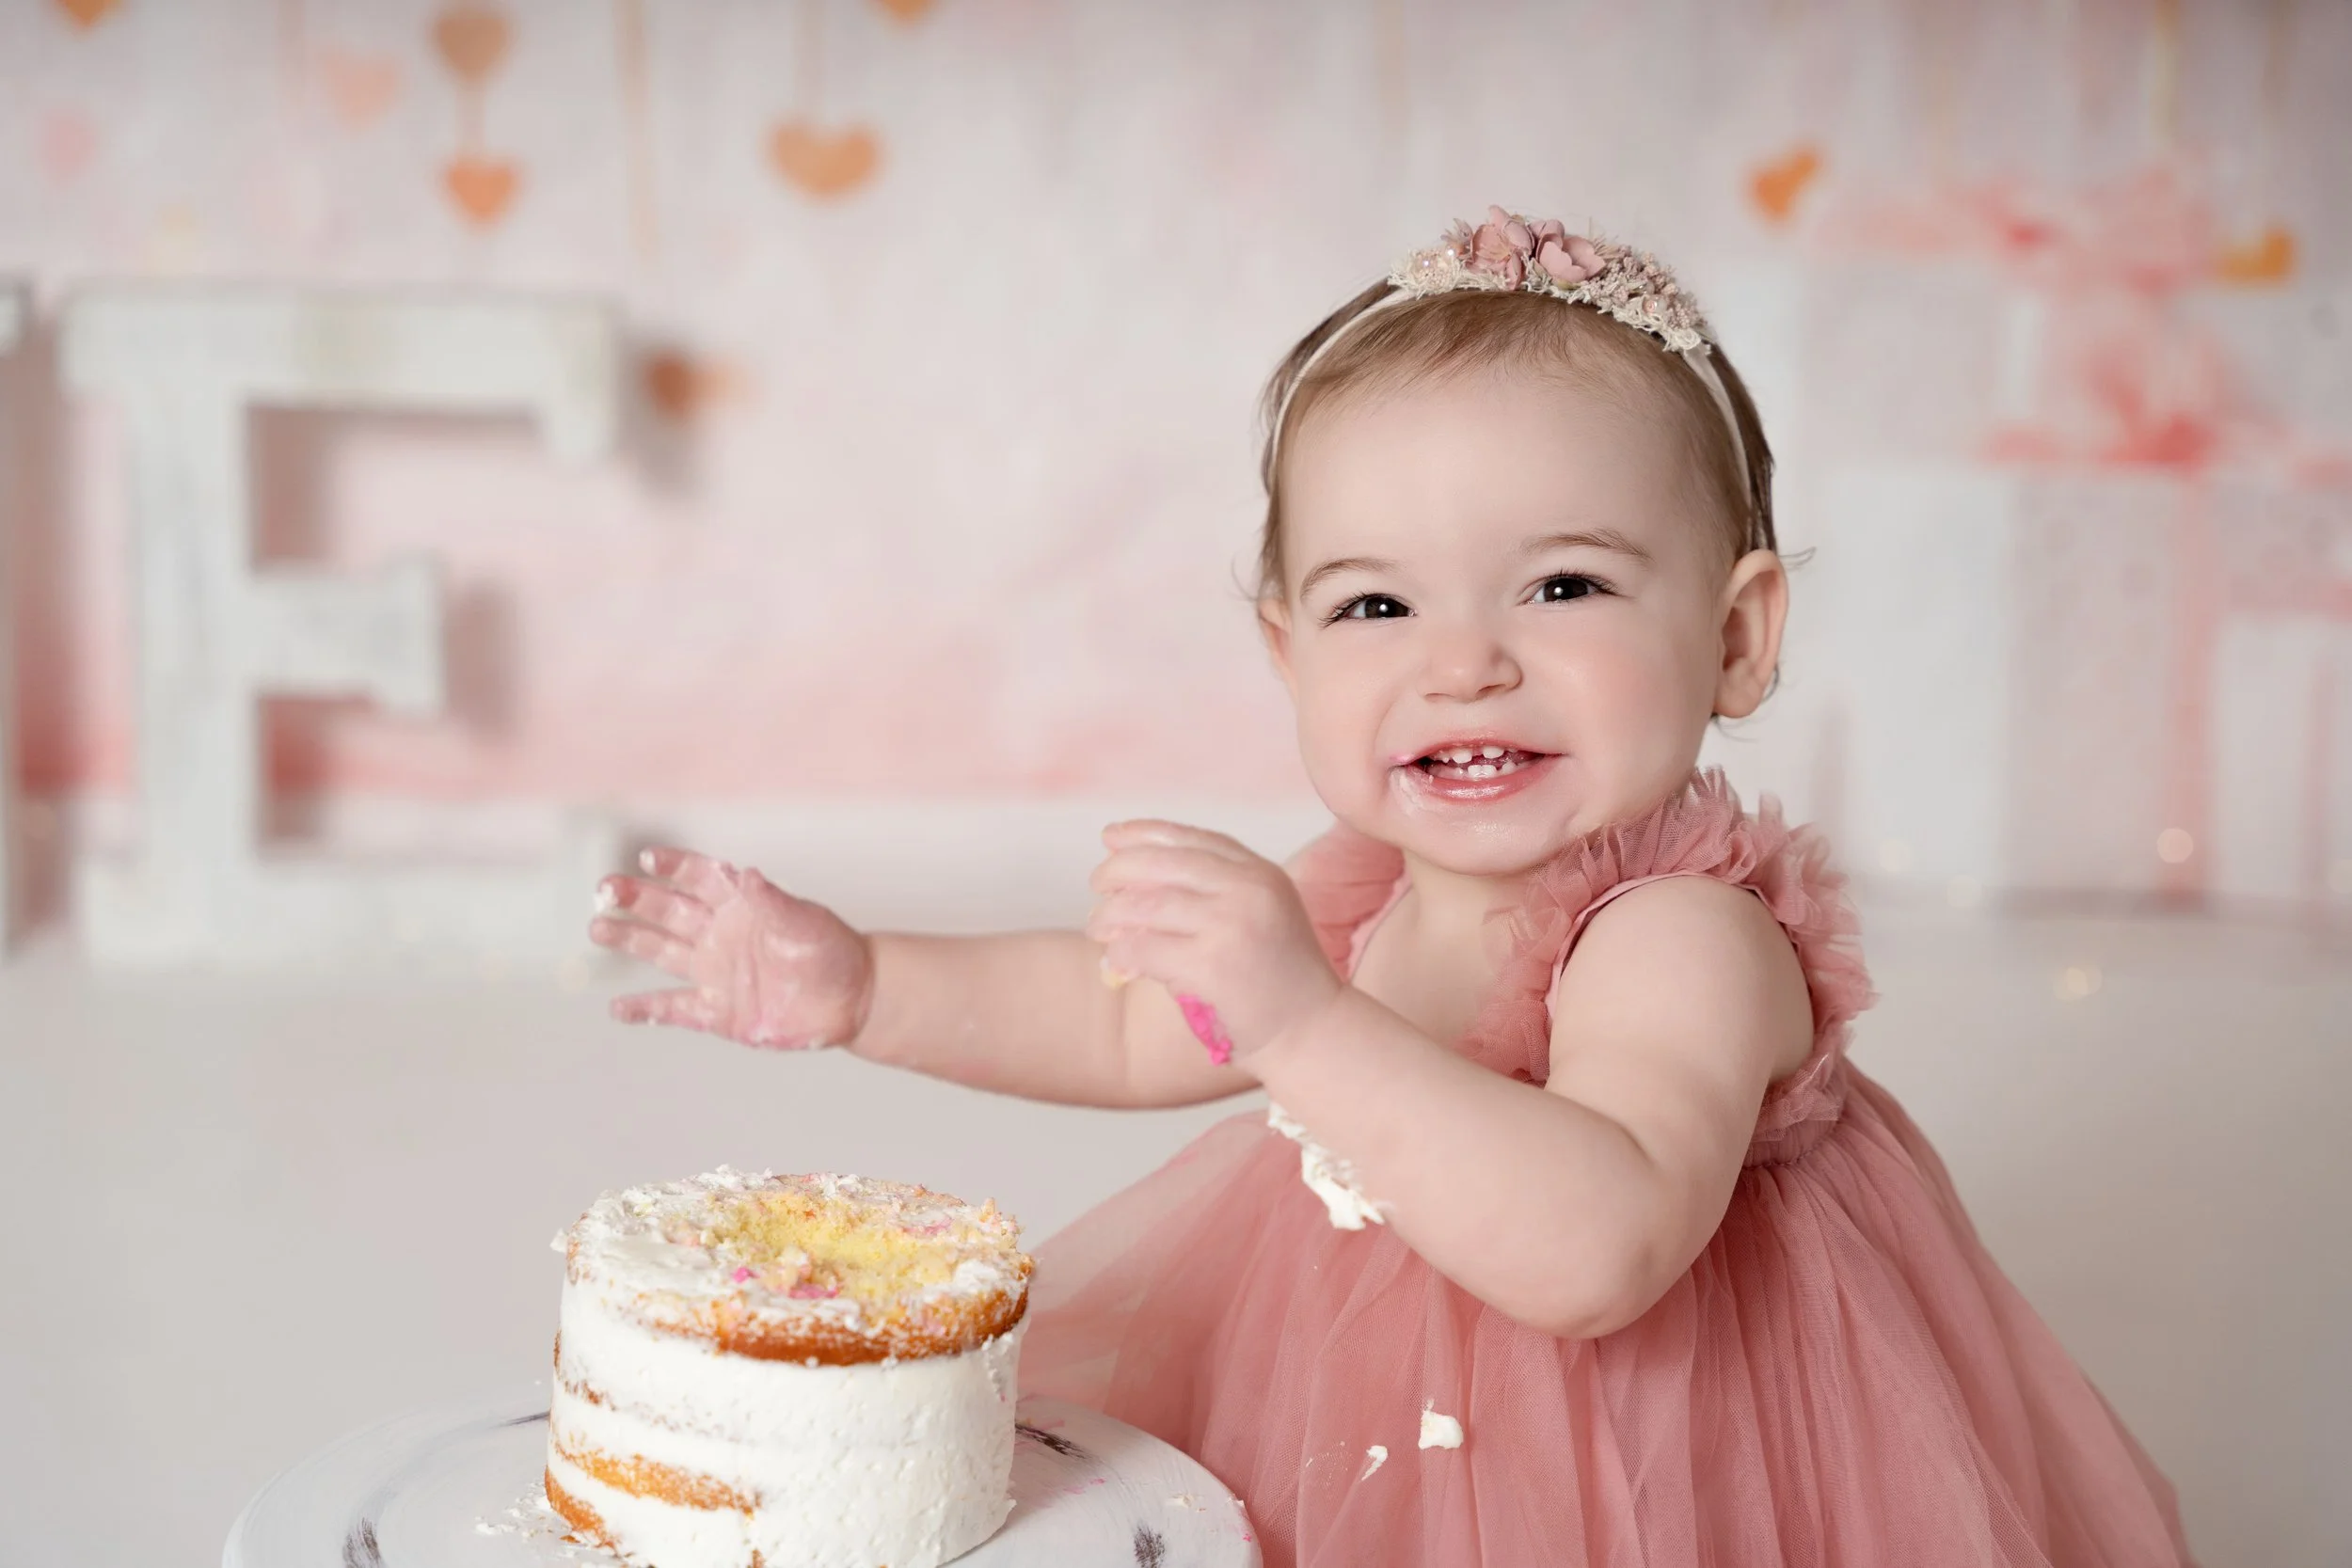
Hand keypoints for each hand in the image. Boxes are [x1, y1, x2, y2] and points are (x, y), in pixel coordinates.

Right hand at [590, 847, 874, 1050]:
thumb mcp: (805, 923)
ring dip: (630, 940)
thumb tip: (747, 874)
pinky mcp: (719, 1013)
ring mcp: (716, 973)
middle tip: (604, 890)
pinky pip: (674, 1009)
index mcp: (741, 905)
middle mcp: (720, 934)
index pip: (699, 878)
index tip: (646, 859)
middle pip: (668, 911)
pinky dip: (645, 1011)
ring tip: (598, 929)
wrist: (852, 1000)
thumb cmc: (832, 951)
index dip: (674, 866)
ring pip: (662, 953)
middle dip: (636, 899)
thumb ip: (773, 902)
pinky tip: (618, 1009)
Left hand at [1086, 820, 1343, 1062]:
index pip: (1193, 839)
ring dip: (1109, 915)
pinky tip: (1115, 962)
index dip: (1145, 833)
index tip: (1111, 836)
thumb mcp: (1262, 918)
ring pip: (1145, 904)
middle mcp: (1249, 890)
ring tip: (1097, 927)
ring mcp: (1231, 925)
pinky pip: (1143, 947)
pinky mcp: (1211, 965)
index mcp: (1262, 874)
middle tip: (1096, 885)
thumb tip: (1131, 884)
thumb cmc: (1279, 982)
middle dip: (1118, 869)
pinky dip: (1119, 953)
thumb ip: (1214, 894)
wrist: (1313, 1032)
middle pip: (1163, 862)